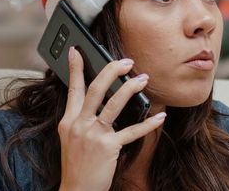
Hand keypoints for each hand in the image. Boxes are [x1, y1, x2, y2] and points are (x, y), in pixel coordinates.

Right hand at [57, 47, 165, 190]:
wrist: (76, 190)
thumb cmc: (76, 164)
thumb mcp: (70, 137)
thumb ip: (80, 118)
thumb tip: (95, 100)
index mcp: (69, 120)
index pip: (73, 88)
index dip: (75, 68)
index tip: (76, 50)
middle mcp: (79, 124)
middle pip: (95, 89)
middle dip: (112, 71)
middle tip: (127, 61)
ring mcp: (94, 135)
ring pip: (114, 104)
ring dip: (130, 88)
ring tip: (143, 79)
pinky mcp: (108, 147)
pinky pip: (131, 131)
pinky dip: (148, 123)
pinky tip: (159, 116)